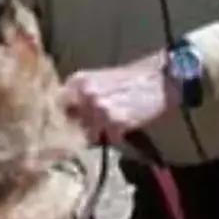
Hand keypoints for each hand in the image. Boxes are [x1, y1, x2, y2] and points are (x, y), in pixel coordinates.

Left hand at [60, 52, 176, 145]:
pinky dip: (116, 137)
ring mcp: (99, 109)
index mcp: (78, 80)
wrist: (161, 78)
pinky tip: (125, 126)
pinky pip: (109, 139)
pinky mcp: (115, 122)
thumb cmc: (132, 78)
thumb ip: (80, 94)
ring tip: (112, 124)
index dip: (62, 116)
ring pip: (88, 135)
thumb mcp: (99, 79)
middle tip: (94, 127)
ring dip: (98, 134)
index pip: (57, 105)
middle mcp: (85, 94)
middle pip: (70, 123)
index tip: (67, 123)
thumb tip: (66, 115)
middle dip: (79, 127)